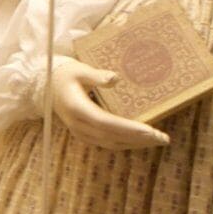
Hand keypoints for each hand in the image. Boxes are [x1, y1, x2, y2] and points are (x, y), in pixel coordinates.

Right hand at [46, 55, 169, 151]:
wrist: (48, 88)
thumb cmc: (66, 75)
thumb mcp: (79, 69)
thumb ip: (96, 75)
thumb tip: (115, 78)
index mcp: (77, 109)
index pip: (106, 122)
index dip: (128, 128)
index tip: (150, 130)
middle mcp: (79, 126)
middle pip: (113, 138)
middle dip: (140, 139)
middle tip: (164, 138)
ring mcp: (81, 133)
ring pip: (112, 144)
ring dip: (136, 144)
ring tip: (158, 140)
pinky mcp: (85, 135)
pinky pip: (108, 143)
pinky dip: (127, 142)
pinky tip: (142, 139)